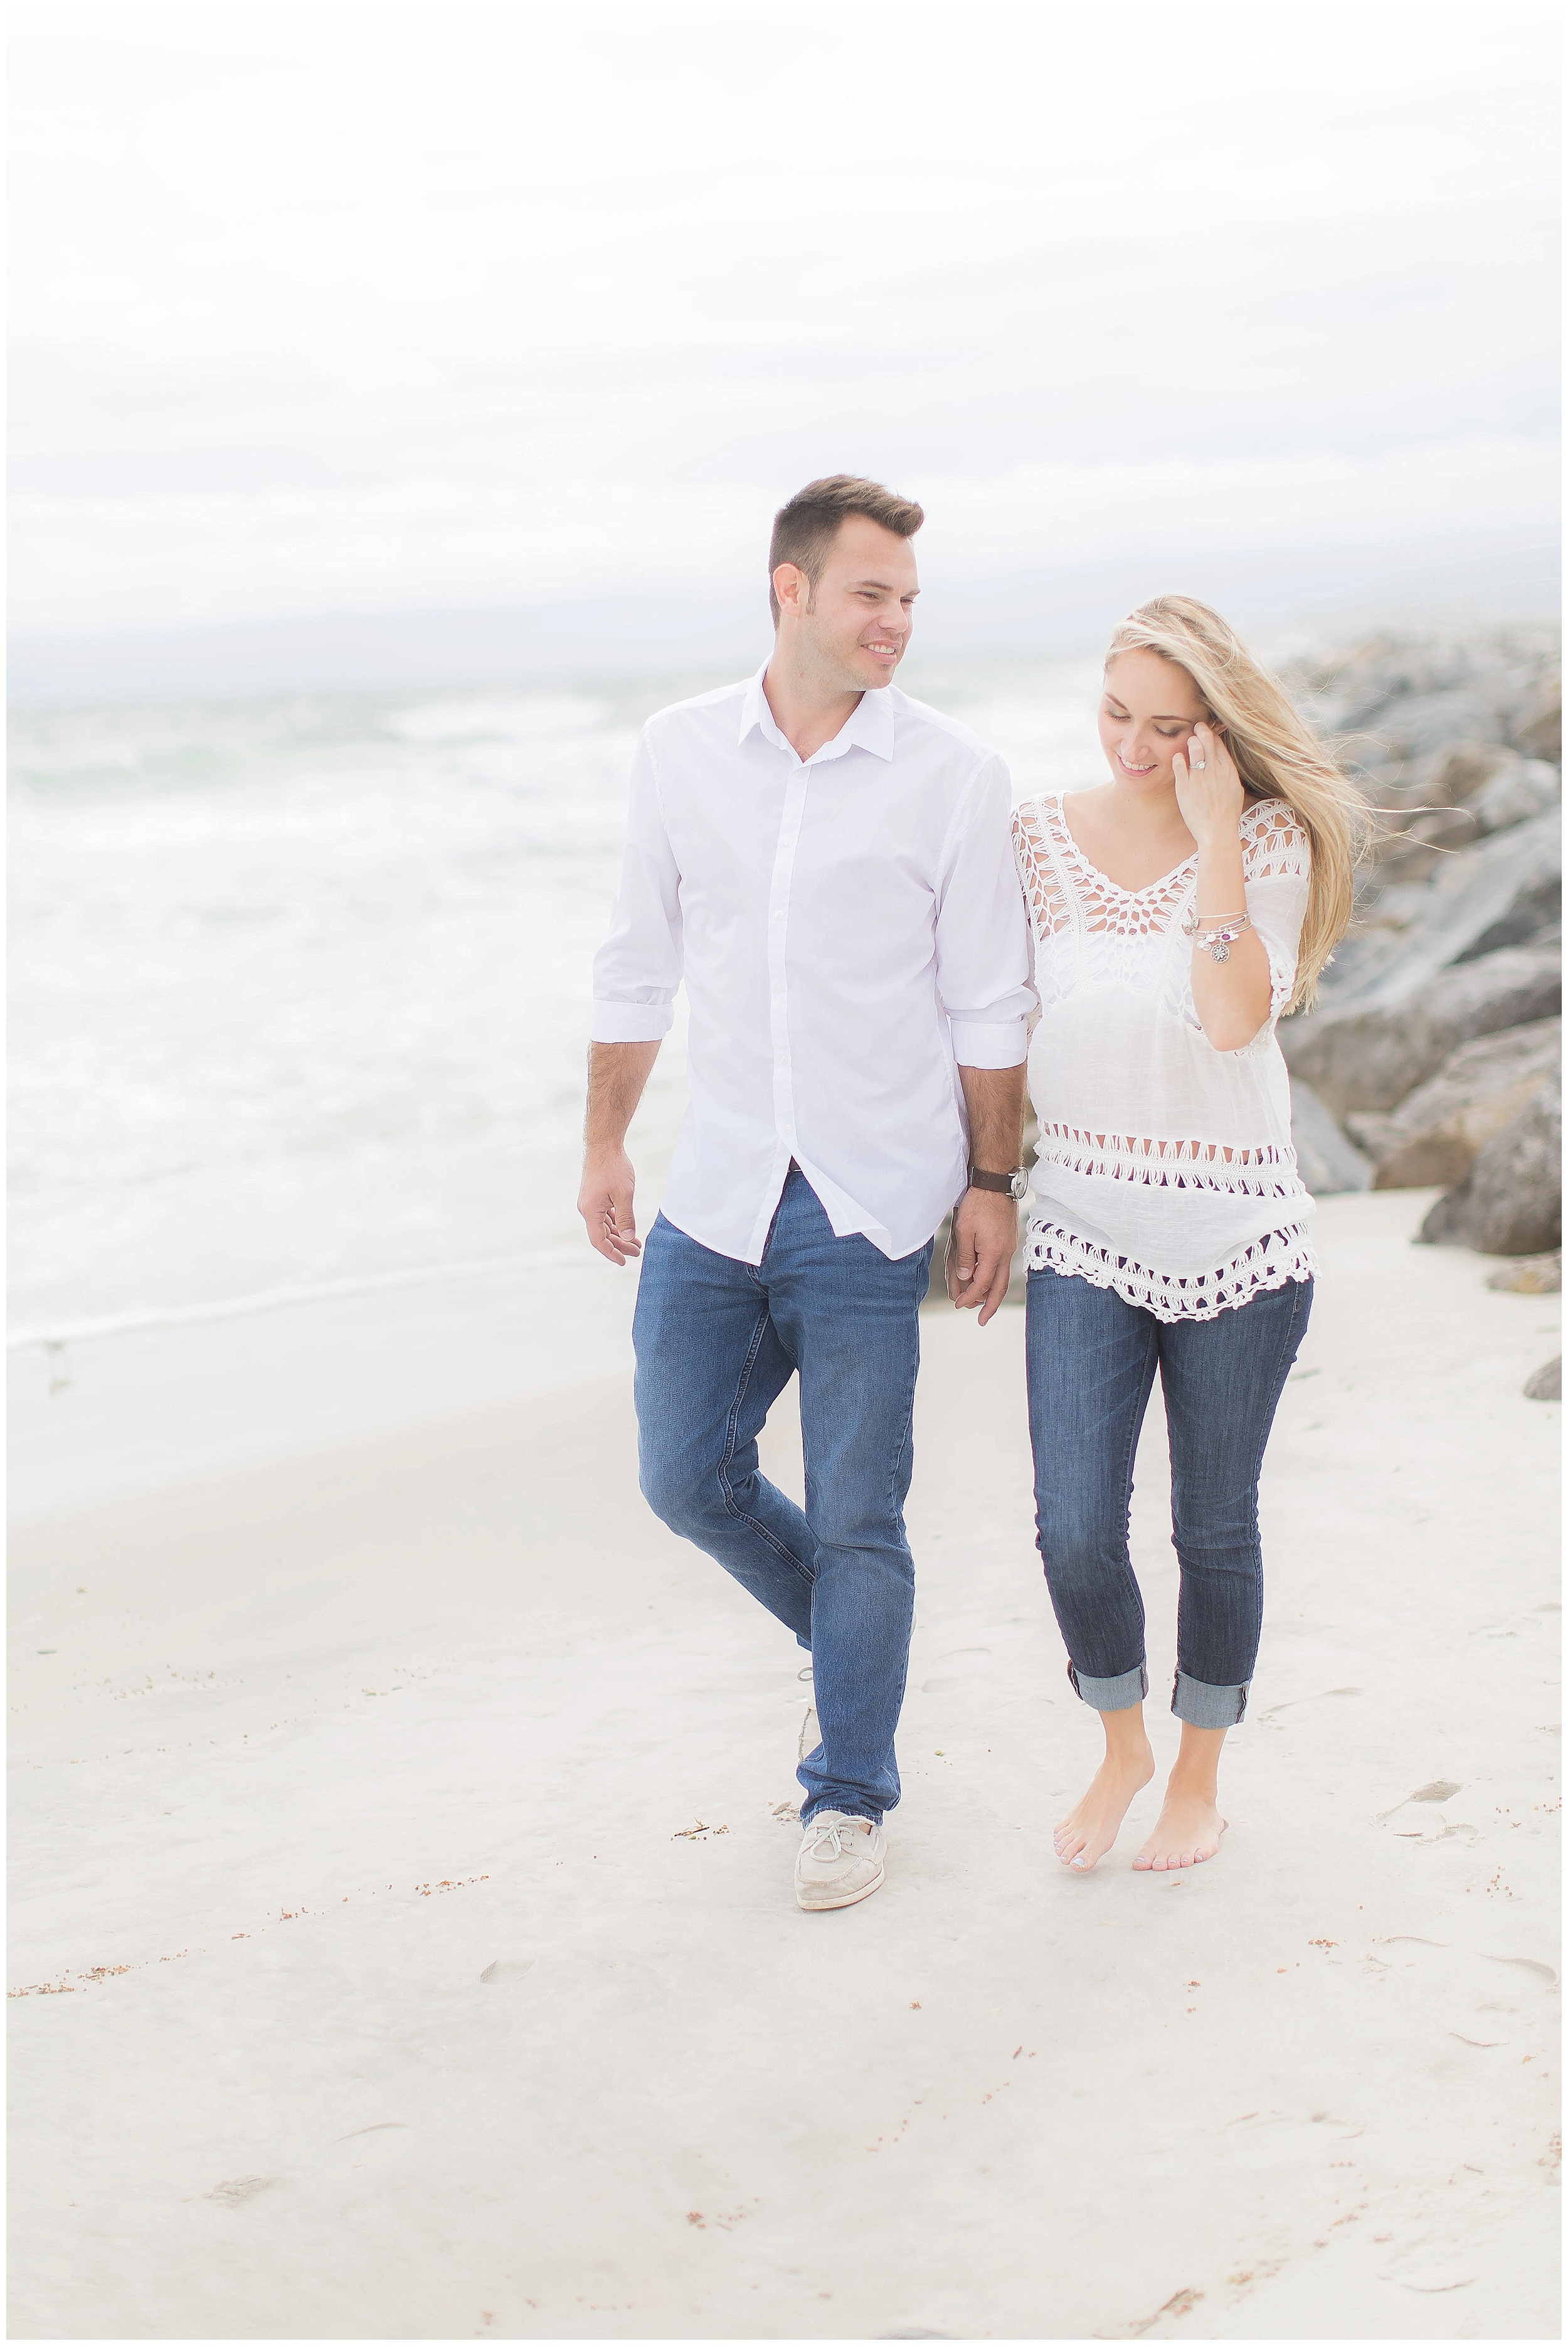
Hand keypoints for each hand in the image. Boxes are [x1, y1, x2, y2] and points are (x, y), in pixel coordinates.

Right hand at [578, 1146, 640, 1264]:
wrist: (603, 1145)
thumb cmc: (613, 1167)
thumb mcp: (624, 1194)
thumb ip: (626, 1218)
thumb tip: (628, 1238)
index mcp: (591, 1211)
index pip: (599, 1240)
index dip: (611, 1253)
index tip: (624, 1262)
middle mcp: (587, 1209)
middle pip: (602, 1234)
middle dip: (620, 1245)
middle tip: (637, 1252)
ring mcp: (590, 1202)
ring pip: (604, 1225)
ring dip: (619, 1234)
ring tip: (636, 1242)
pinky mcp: (595, 1196)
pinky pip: (605, 1215)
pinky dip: (616, 1223)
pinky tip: (626, 1226)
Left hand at [945, 1188, 1017, 1325]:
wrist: (996, 1184)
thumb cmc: (978, 1204)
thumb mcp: (964, 1231)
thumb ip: (964, 1257)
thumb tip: (965, 1278)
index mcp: (994, 1253)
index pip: (981, 1283)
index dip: (970, 1296)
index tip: (959, 1304)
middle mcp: (1005, 1253)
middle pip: (999, 1287)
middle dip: (990, 1306)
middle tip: (982, 1320)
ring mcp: (1009, 1247)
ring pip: (1003, 1278)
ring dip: (994, 1294)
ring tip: (984, 1305)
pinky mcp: (1009, 1241)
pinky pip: (1003, 1266)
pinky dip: (995, 1278)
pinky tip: (988, 1280)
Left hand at [1172, 721, 1243, 845]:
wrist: (1217, 832)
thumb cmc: (1227, 814)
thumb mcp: (1236, 790)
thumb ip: (1229, 773)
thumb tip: (1223, 762)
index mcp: (1228, 770)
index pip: (1219, 744)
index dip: (1212, 735)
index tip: (1207, 732)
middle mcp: (1214, 771)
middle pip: (1207, 740)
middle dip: (1201, 731)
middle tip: (1196, 727)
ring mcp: (1199, 778)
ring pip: (1194, 748)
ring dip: (1190, 742)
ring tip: (1189, 742)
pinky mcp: (1185, 787)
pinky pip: (1179, 764)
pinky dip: (1178, 758)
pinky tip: (1178, 758)